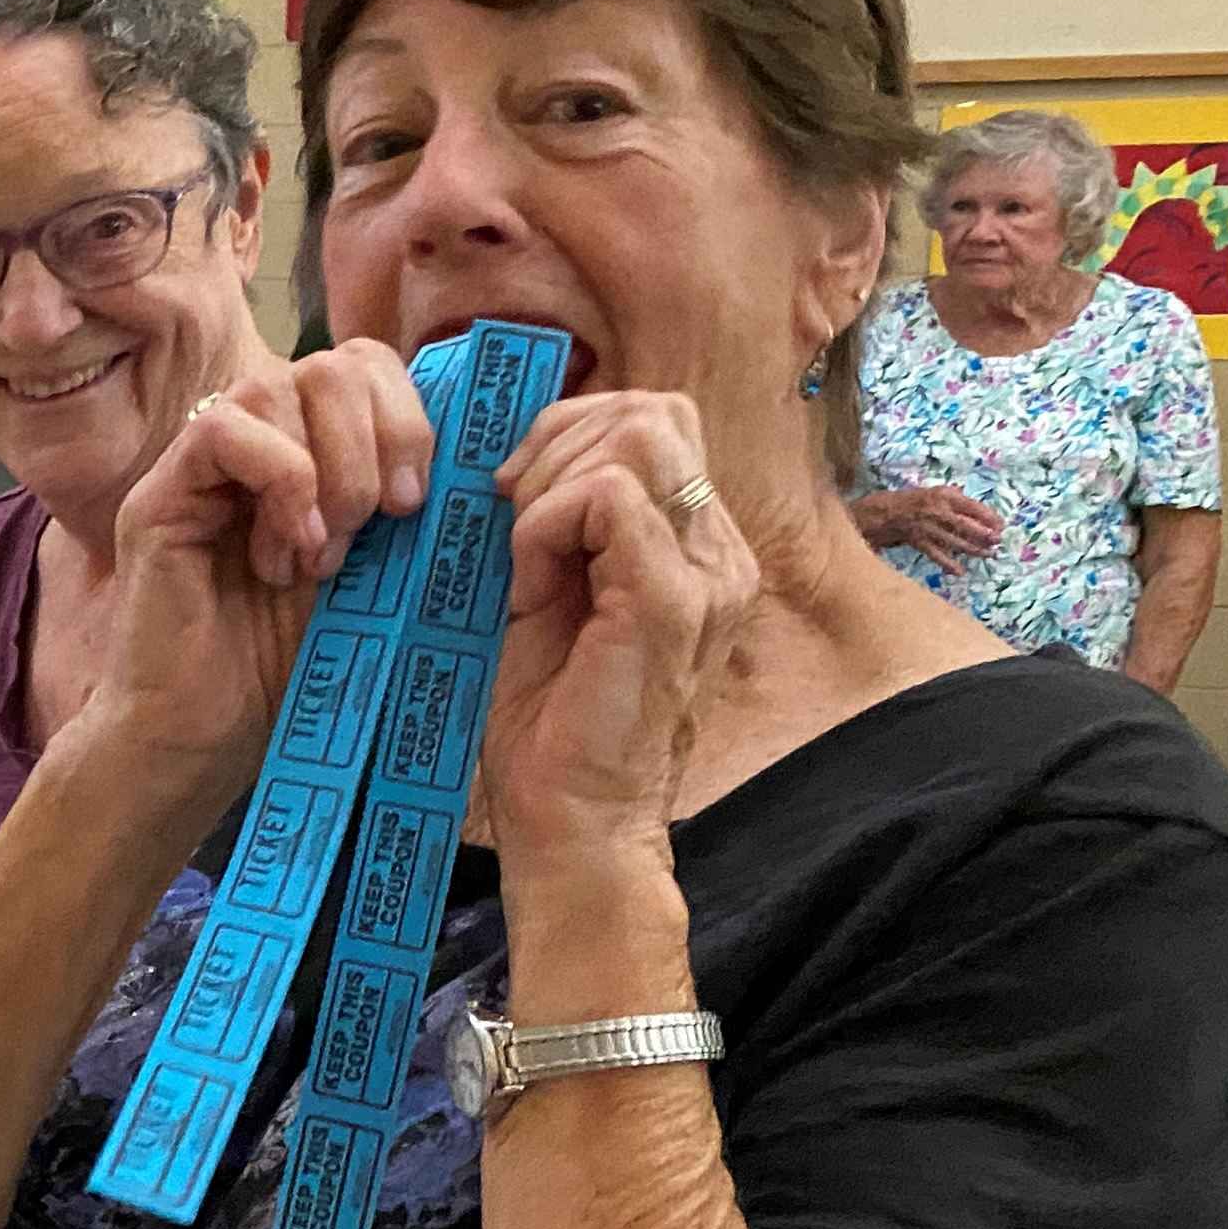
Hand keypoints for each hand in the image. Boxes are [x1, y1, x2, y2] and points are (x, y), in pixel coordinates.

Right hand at [80, 344, 436, 837]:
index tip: (421, 500)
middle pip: (334, 363)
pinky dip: (277, 477)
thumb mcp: (385, 585)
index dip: (409, 414)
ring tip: (328, 552)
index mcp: (314, 456)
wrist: (205, 747)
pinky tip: (289, 548)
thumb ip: (417, 518)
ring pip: (278, 384)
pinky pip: (223, 430)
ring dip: (329, 467)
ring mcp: (203, 469)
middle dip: (379, 438)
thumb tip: (488, 465)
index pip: (366, 366)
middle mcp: (258, 448)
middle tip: (383, 523)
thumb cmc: (296, 679)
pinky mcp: (159, 497)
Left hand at [479, 394, 756, 873]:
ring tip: (521, 561)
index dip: (569, 431)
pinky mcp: (672, 601)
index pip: (654, 418)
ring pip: (637, 438)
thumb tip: (510, 450)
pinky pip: (606, 500)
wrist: (569, 817)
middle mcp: (719, 550)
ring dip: (551, 484)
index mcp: (695, 543)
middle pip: (652, 411)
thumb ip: (555, 519)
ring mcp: (707, 573)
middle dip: (556, 441)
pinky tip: (526, 588)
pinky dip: (545, 527)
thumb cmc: (545, 715)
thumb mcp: (546, 592)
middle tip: (508, 519)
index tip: (510, 498)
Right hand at [850, 484, 1000, 565]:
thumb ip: (957, 500)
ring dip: (973, 549)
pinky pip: (936, 555)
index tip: (1001, 525)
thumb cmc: (914, 501)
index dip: (989, 518)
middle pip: (966, 525)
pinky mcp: (918, 541)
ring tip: (988, 555)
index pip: (973, 507)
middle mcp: (937, 511)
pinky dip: (948, 564)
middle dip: (984, 535)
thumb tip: (981, 513)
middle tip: (997, 541)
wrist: (884, 512)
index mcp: (944, 496)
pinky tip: (959, 571)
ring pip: (955, 541)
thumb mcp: (936, 492)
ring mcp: (927, 527)